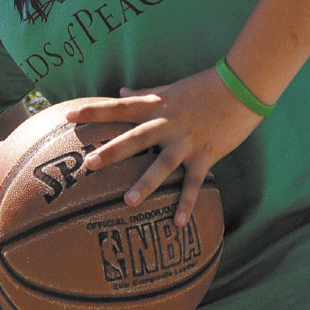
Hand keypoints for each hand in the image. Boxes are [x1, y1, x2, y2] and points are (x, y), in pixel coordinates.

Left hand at [65, 67, 262, 225]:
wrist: (241, 86)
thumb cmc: (204, 87)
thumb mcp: (169, 88)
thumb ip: (144, 93)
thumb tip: (121, 92)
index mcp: (155, 105)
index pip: (118, 107)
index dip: (92, 111)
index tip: (68, 115)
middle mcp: (167, 123)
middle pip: (135, 138)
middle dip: (112, 151)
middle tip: (89, 163)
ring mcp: (186, 141)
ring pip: (162, 164)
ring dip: (145, 183)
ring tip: (127, 202)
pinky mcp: (206, 154)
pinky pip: (194, 182)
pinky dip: (186, 202)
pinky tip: (177, 223)